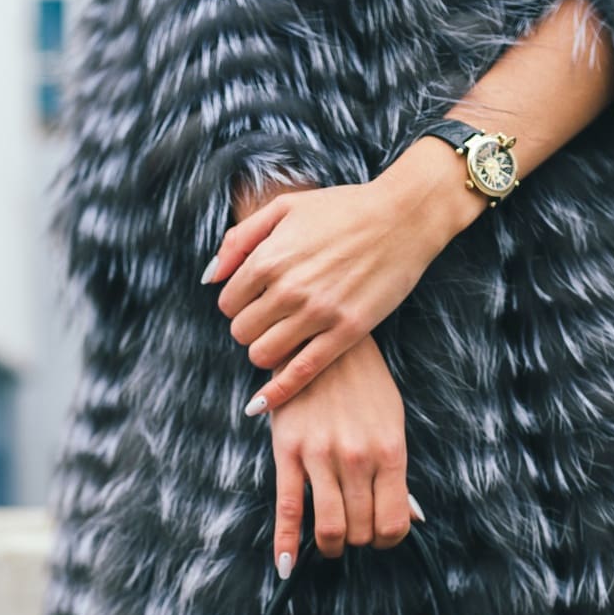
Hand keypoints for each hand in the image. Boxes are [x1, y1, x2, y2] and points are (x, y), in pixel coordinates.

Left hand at [205, 139, 483, 416]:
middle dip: (249, 327)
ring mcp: (318, 313)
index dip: (237, 304)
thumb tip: (210, 278)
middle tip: (269, 319)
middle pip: (241, 331)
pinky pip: (300, 372)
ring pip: (262, 354)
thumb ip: (239, 240)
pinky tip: (259, 406)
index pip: (228, 303)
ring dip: (264, 351)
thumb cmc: (343, 209)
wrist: (403, 217)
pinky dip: (276, 393)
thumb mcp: (285, 208)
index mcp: (270, 257)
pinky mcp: (346, 332)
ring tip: (280, 338)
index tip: (254, 300)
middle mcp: (289, 288)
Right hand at [265, 331, 426, 573]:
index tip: (380, 536)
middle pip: (361, 529)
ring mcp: (322, 456)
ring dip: (332, 545)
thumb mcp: (392, 422)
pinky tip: (287, 566)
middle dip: (359, 540)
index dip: (388, 539)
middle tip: (354, 532)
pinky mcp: (289, 452)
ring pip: (330, 528)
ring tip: (330, 542)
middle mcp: (357, 457)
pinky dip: (287, 544)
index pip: (394, 522)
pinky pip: (288, 509)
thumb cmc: (363, 385)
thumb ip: (398, 472)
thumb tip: (413, 517)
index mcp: (390, 450)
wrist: (321, 343)